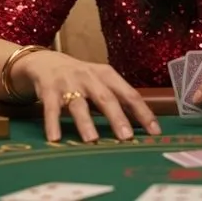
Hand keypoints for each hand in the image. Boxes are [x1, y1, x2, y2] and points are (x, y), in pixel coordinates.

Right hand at [14, 50, 160, 142]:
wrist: (48, 61)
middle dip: (117, 118)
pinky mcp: (49, 90)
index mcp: (107, 75)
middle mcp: (90, 78)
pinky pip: (51, 109)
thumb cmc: (81, 77)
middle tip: (126, 137)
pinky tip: (55, 138)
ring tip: (92, 140)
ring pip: (79, 105)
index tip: (154, 131)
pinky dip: (52, 123)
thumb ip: (117, 99)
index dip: (143, 112)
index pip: (129, 94)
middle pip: (106, 98)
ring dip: (85, 122)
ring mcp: (69, 83)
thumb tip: (141, 124)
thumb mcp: (101, 81)